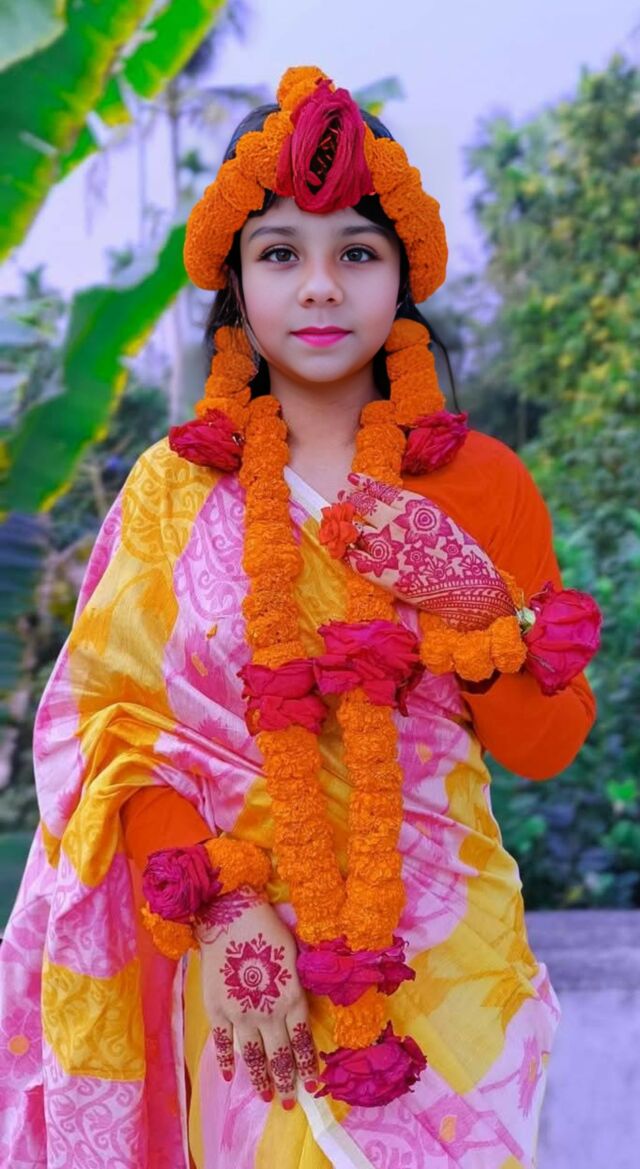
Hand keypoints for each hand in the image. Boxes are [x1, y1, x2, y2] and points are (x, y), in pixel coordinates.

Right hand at [197, 887, 317, 1107]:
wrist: (230, 915)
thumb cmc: (268, 929)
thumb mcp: (296, 955)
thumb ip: (299, 984)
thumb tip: (304, 1005)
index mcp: (292, 998)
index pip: (302, 1041)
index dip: (307, 1065)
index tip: (312, 1084)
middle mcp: (269, 1012)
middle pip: (279, 1055)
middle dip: (286, 1081)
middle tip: (290, 1101)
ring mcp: (241, 1014)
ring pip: (254, 1055)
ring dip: (261, 1078)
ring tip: (266, 1096)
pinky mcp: (218, 1009)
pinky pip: (223, 1042)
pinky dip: (226, 1060)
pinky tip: (231, 1075)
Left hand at [338, 472, 514, 631]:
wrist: (468, 586)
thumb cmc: (461, 555)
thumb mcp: (440, 521)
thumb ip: (415, 514)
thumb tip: (396, 510)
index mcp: (413, 506)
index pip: (379, 489)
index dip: (363, 484)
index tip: (353, 480)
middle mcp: (395, 522)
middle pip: (362, 505)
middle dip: (351, 501)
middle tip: (343, 500)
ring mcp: (385, 547)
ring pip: (353, 530)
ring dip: (345, 526)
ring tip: (339, 525)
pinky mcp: (379, 572)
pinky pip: (351, 559)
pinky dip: (345, 553)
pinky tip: (343, 551)